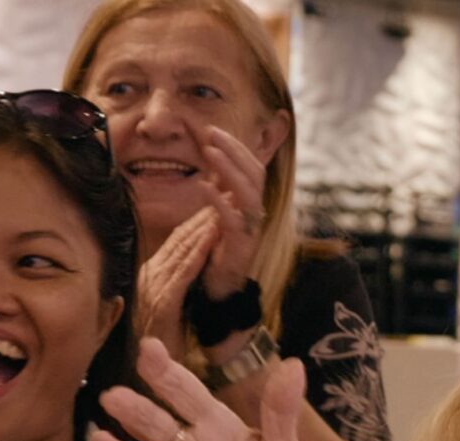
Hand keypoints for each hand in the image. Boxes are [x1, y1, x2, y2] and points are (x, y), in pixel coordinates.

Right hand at [139, 206, 222, 362]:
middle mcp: (148, 279)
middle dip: (201, 216)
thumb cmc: (159, 349)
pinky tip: (212, 235)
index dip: (195, 223)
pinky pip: (184, 272)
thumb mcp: (166, 313)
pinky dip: (199, 252)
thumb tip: (188, 272)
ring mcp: (154, 290)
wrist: (145, 380)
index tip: (215, 204)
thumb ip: (174, 291)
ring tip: (222, 204)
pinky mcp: (163, 304)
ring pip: (182, 250)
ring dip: (203, 226)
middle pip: (178, 241)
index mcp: (149, 279)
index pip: (175, 244)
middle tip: (223, 192)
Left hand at [196, 124, 268, 298]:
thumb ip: (220, 190)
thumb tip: (213, 164)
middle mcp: (255, 213)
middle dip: (234, 150)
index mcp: (251, 203)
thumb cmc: (216, 249)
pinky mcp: (241, 246)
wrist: (219, 289)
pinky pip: (233, 219)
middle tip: (212, 133)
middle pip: (255, 173)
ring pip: (249, 192)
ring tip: (210, 151)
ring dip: (229, 169)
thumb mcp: (218, 214)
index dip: (236, 147)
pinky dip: (219, 200)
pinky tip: (204, 186)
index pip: (252, 166)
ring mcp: (251, 229)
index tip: (214, 131)